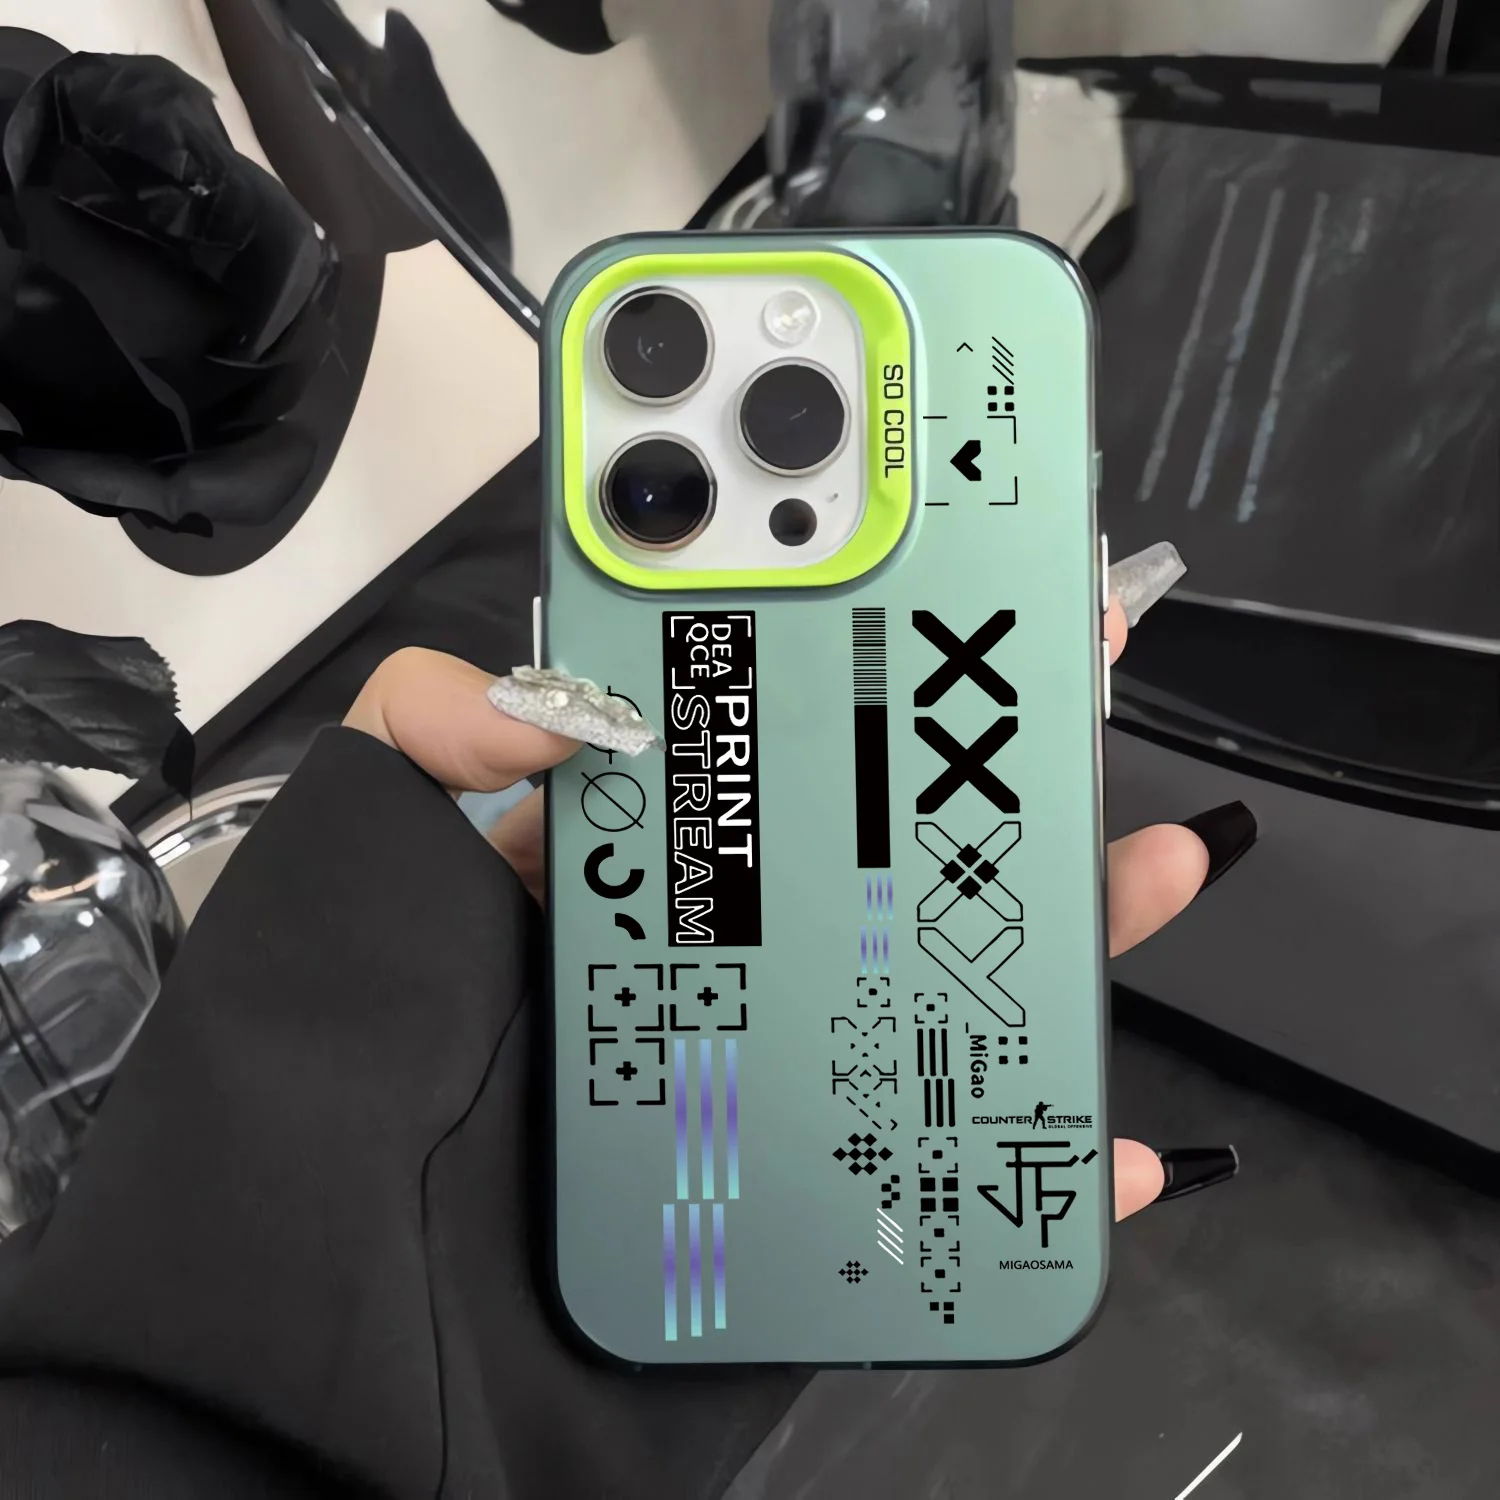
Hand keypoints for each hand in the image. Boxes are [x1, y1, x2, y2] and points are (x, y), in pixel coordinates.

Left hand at [344, 604, 1241, 1221]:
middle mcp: (721, 945)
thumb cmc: (358, 1069)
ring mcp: (773, 1063)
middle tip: (1082, 669)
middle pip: (890, 841)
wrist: (365, 1307)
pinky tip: (1112, 1146)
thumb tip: (552, 684)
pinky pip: (944, 1165)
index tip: (954, 567)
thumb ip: (419, 735)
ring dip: (1060, 924)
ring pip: (948, 981)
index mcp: (632, 856)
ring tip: (1154, 863)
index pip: (765, 722)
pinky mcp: (802, 1180)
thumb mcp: (364, 859)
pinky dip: (1040, 1162)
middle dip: (996, 755)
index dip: (862, 640)